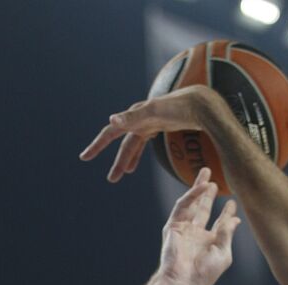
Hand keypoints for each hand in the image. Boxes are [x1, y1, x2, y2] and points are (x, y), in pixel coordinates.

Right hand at [80, 85, 215, 182]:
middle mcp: (140, 118)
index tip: (84, 157)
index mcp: (135, 116)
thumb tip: (111, 120)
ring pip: (133, 145)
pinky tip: (134, 165)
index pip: (112, 132)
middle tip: (111, 179)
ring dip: (126, 160)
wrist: (202, 102)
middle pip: (123, 143)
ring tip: (120, 175)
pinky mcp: (160, 124)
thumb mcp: (154, 112)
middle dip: (116, 161)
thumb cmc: (180, 106)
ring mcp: (150, 121)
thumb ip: (132, 117)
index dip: (98, 145)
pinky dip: (137, 154)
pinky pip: (143, 142)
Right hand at [157, 168, 240, 284]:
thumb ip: (227, 234)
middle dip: (209, 195)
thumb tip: (236, 220)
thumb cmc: (204, 274)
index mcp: (210, 242)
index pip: (219, 223)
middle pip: (204, 209)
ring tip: (207, 173)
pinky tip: (202, 186)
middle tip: (215, 180)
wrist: (183, 282)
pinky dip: (192, 195)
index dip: (226, 213)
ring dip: (199, 189)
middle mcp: (197, 234)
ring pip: (192, 204)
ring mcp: (184, 229)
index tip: (233, 203)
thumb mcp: (223, 253)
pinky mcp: (173, 226)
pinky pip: (183, 206)